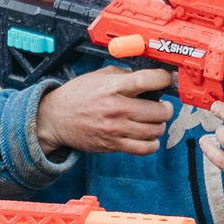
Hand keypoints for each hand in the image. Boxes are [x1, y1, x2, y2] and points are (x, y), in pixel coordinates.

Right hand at [35, 66, 174, 157]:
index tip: (168, 79)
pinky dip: (152, 143)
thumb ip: (123, 75)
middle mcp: (117, 109)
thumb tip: (146, 76)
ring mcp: (116, 129)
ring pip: (155, 131)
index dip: (164, 79)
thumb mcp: (98, 76)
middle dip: (166, 107)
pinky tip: (149, 136)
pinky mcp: (114, 145)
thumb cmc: (77, 96)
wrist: (56, 119)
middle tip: (163, 105)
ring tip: (154, 120)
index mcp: (113, 87)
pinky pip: (144, 149)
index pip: (148, 81)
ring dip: (160, 125)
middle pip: (158, 111)